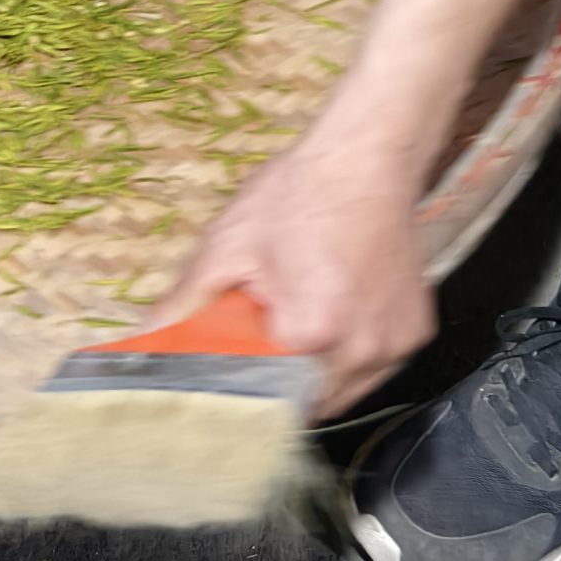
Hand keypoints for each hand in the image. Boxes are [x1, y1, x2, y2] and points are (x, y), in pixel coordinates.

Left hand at [159, 130, 435, 419]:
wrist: (365, 158)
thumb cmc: (298, 195)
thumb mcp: (229, 245)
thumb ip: (186, 301)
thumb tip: (143, 337)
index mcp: (311, 334)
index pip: (269, 400)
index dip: (247, 392)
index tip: (235, 375)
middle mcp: (362, 350)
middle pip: (309, 402)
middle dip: (283, 383)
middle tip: (266, 338)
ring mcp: (396, 343)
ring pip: (347, 388)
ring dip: (319, 371)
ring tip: (303, 317)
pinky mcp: (417, 331)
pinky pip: (376, 363)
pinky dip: (353, 350)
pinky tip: (336, 309)